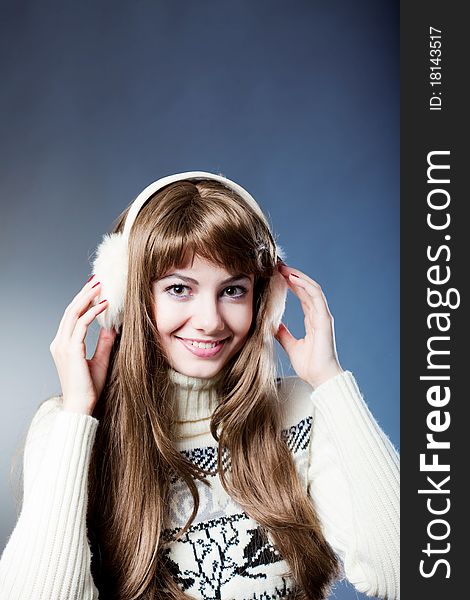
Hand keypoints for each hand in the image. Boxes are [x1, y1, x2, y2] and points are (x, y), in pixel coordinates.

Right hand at [49, 276, 115, 414]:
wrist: (82, 405)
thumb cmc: (89, 387)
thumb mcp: (100, 359)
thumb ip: (103, 341)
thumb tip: (112, 326)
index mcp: (63, 345)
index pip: (71, 317)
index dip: (82, 301)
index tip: (94, 289)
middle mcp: (59, 343)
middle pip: (71, 310)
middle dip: (84, 294)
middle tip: (97, 280)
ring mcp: (62, 346)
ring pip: (73, 313)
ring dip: (87, 298)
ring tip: (100, 287)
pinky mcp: (71, 350)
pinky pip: (81, 325)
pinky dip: (93, 312)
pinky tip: (104, 305)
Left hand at [274, 264, 342, 388]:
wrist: (320, 378)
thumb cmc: (309, 365)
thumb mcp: (290, 346)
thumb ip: (283, 334)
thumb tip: (272, 325)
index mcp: (312, 320)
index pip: (302, 296)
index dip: (291, 284)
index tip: (277, 275)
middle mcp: (318, 315)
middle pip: (306, 289)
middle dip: (293, 276)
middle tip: (278, 265)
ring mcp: (323, 316)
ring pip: (312, 288)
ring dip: (298, 276)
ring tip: (284, 268)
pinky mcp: (325, 319)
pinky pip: (316, 296)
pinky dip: (305, 285)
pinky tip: (293, 278)